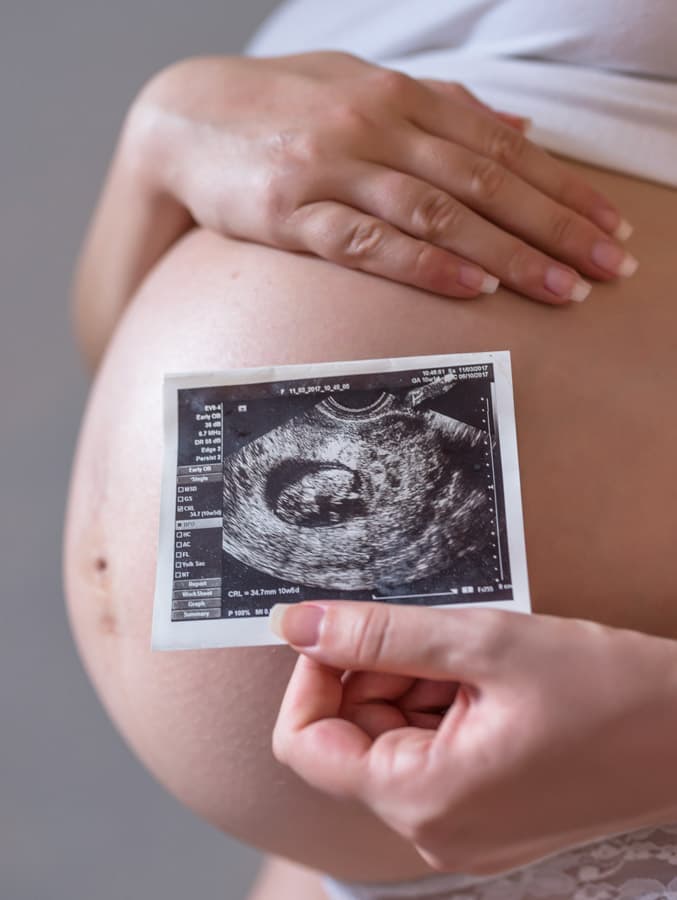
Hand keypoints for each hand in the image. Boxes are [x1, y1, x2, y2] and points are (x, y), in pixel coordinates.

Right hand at [132, 52, 634, 304]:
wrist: (181, 118)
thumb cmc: (280, 106)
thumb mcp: (361, 85)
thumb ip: (439, 106)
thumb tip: (514, 127)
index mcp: (398, 95)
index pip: (500, 146)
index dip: (562, 187)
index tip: (608, 226)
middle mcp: (373, 125)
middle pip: (483, 181)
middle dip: (555, 228)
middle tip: (608, 268)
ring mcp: (332, 167)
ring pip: (438, 212)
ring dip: (507, 253)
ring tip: (560, 289)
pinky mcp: (290, 211)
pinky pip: (368, 241)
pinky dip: (424, 264)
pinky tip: (471, 287)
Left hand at [270, 601, 676, 874]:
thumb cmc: (609, 690)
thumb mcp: (486, 643)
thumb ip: (380, 633)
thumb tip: (294, 623)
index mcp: (423, 798)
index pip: (305, 743)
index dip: (312, 677)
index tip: (345, 629)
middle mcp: (434, 830)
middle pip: (350, 739)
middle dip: (373, 673)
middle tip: (432, 632)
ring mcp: (462, 828)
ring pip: (391, 740)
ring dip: (412, 684)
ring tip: (474, 656)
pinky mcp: (486, 814)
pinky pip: (430, 754)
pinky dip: (440, 706)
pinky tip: (486, 678)